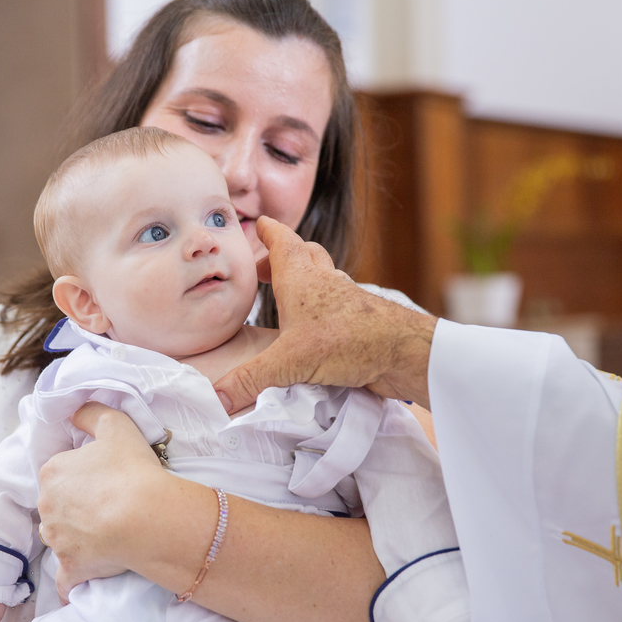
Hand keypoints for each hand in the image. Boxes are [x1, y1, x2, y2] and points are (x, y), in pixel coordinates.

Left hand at [38, 401, 172, 601]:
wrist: (147, 517)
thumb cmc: (133, 470)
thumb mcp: (116, 425)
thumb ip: (90, 413)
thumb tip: (73, 411)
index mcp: (52, 472)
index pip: (61, 473)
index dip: (84, 476)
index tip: (106, 480)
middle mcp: (46, 506)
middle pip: (58, 505)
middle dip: (77, 507)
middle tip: (110, 506)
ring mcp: (57, 540)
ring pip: (60, 538)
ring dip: (76, 538)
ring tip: (107, 535)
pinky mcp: (71, 567)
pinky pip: (65, 580)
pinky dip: (70, 583)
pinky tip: (78, 584)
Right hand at [213, 216, 437, 413]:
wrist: (403, 352)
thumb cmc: (349, 340)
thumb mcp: (288, 363)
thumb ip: (250, 380)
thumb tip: (217, 398)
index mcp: (301, 278)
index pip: (282, 242)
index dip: (270, 232)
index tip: (260, 223)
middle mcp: (324, 283)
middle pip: (304, 254)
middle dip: (282, 257)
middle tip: (264, 270)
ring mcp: (345, 301)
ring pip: (324, 278)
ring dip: (305, 281)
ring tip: (287, 299)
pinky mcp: (360, 322)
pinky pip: (337, 306)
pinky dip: (322, 310)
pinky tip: (316, 331)